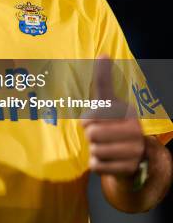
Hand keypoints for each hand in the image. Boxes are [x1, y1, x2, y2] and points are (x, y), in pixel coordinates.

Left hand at [81, 56, 144, 177]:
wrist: (132, 156)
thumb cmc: (112, 124)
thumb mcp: (108, 101)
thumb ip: (103, 79)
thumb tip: (103, 54)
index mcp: (127, 110)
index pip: (99, 109)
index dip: (88, 115)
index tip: (91, 118)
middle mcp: (134, 129)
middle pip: (91, 131)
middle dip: (89, 134)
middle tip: (98, 134)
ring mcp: (133, 150)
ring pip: (94, 148)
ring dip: (93, 149)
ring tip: (104, 146)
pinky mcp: (127, 168)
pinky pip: (96, 165)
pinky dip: (96, 163)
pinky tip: (107, 159)